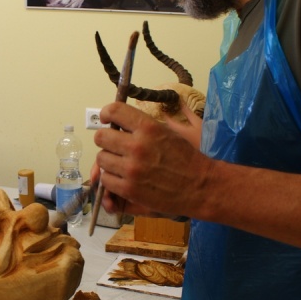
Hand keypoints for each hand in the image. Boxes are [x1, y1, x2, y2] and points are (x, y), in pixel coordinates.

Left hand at [92, 102, 209, 218]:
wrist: (199, 186)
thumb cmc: (185, 158)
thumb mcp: (166, 132)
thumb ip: (141, 127)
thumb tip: (117, 124)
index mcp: (148, 127)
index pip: (115, 111)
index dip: (107, 113)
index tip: (107, 119)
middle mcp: (137, 146)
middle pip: (101, 137)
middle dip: (107, 141)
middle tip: (115, 146)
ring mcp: (131, 169)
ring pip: (101, 159)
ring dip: (109, 162)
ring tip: (121, 165)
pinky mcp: (129, 189)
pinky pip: (106, 180)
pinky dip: (112, 180)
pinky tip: (123, 179)